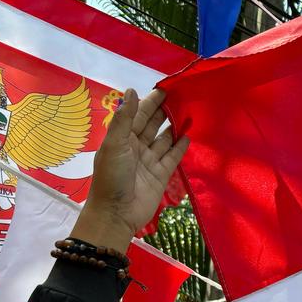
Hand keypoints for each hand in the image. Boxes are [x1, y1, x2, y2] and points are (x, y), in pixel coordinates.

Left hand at [71, 88, 189, 250]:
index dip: (150, 102)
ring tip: (189, 112)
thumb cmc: (111, 176)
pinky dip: (180, 146)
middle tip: (181, 96)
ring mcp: (149, 161)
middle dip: (164, 111)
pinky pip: (173, 156)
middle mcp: (136, 147)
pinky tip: (189, 134)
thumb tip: (132, 90)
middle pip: (152, 125)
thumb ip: (125, 118)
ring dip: (174, 126)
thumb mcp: (115, 144)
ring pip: (164, 139)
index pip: (138, 115)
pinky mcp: (161, 175)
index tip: (165, 88)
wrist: (116, 213)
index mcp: (122, 138)